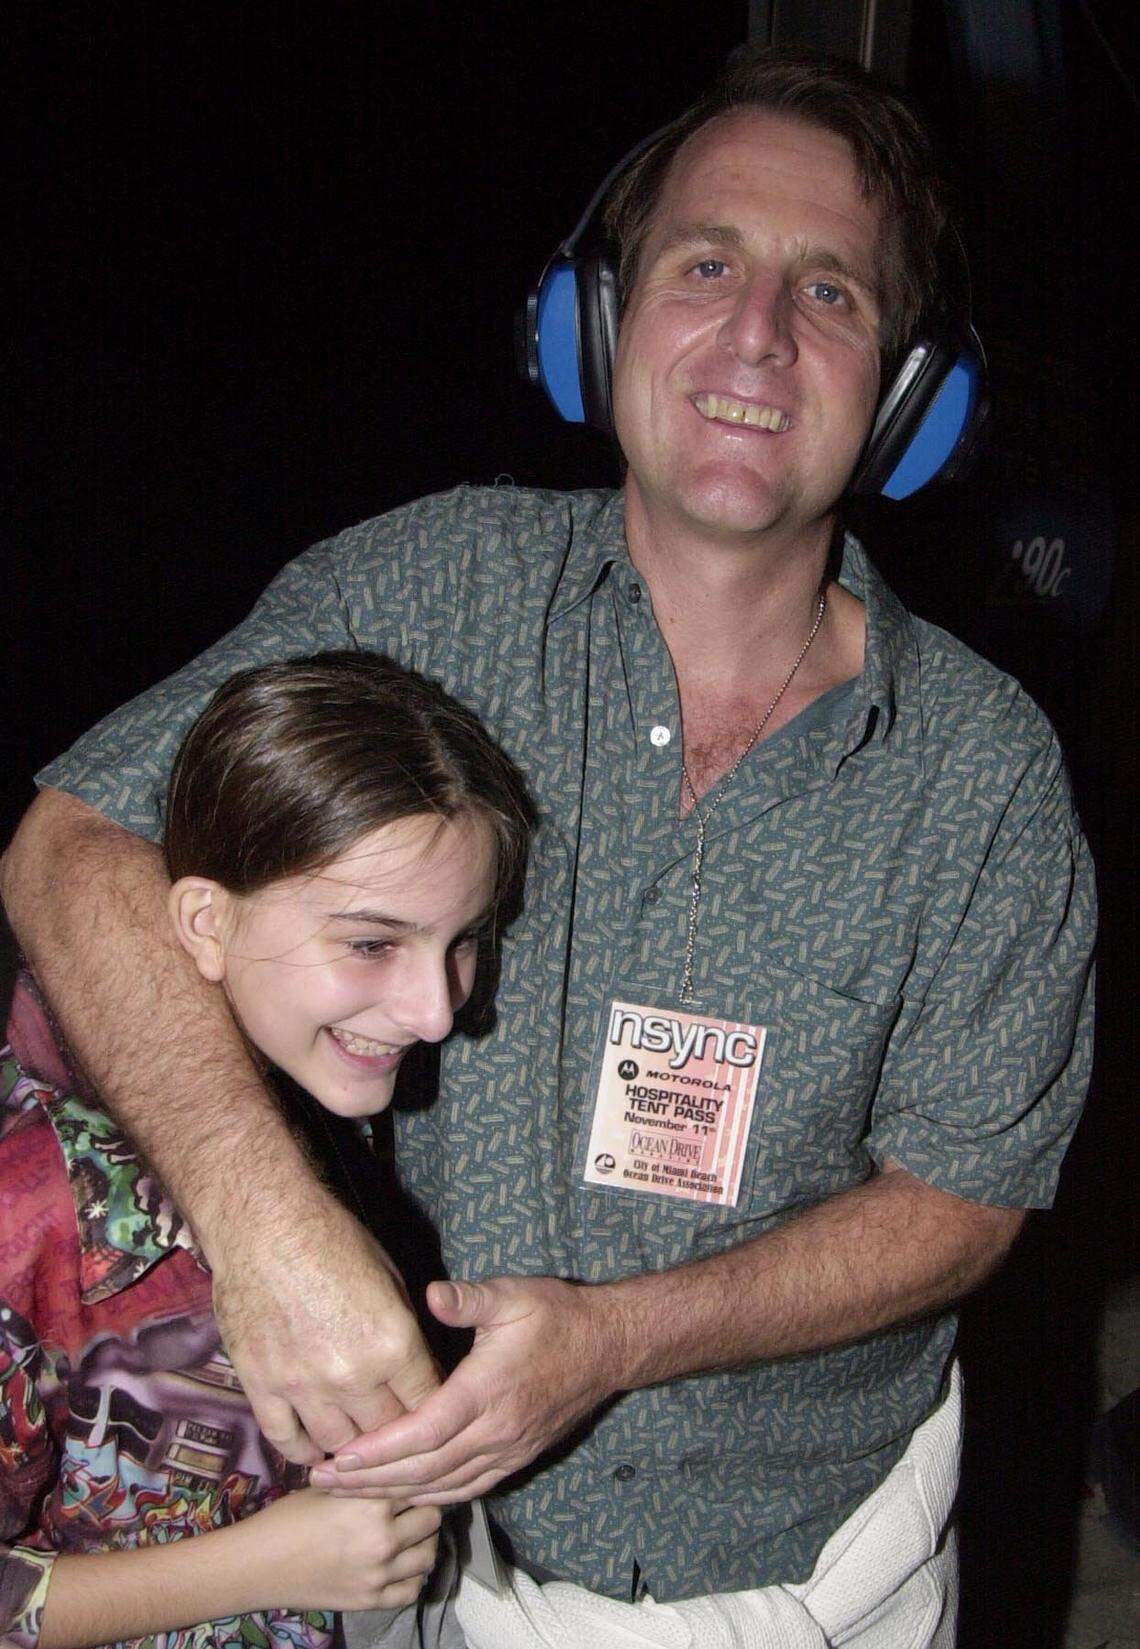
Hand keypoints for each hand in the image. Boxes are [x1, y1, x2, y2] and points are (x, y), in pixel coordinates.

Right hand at [211, 1190, 440, 1464]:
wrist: (264, 1224)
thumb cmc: (332, 1238)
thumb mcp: (389, 1278)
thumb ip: (402, 1331)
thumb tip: (413, 1365)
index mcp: (394, 1343)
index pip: (427, 1401)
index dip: (432, 1408)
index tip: (429, 1410)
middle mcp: (353, 1375)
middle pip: (386, 1430)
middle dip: (396, 1432)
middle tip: (396, 1431)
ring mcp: (303, 1386)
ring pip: (339, 1445)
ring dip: (352, 1447)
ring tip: (358, 1444)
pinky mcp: (262, 1387)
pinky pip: (286, 1440)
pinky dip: (303, 1453)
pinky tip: (314, 1452)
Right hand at [245, 1488, 441, 1612]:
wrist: (258, 1565)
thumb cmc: (288, 1517)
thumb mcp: (328, 1485)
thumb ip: (365, 1480)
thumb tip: (396, 1465)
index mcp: (372, 1502)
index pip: (419, 1485)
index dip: (417, 1480)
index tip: (414, 1479)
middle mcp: (383, 1538)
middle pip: (432, 1519)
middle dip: (425, 1509)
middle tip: (413, 1507)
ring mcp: (379, 1574)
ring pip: (429, 1555)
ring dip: (423, 1543)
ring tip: (410, 1535)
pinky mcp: (371, 1601)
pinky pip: (412, 1589)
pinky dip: (413, 1577)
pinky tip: (402, 1565)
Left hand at [312, 1275, 619, 1501]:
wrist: (608, 1347)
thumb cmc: (557, 1315)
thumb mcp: (513, 1294)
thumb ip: (469, 1299)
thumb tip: (431, 1294)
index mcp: (488, 1392)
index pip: (424, 1432)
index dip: (379, 1450)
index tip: (339, 1456)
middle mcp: (496, 1432)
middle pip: (424, 1470)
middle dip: (370, 1482)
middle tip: (322, 1482)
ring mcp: (508, 1451)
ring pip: (443, 1487)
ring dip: (394, 1495)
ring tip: (349, 1495)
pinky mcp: (516, 1458)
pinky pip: (466, 1489)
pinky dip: (430, 1496)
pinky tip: (404, 1494)